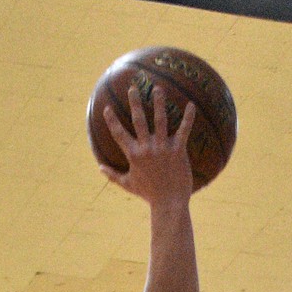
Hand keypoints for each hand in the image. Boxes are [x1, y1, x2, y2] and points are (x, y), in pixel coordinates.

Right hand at [100, 86, 195, 203]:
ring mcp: (163, 148)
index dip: (112, 120)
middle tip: (133, 88)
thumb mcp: (128, 184)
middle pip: (138, 120)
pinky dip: (188, 117)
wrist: (169, 203)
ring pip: (160, 120)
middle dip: (135, 103)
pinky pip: (184, 130)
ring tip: (157, 88)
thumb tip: (100, 168)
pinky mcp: (178, 151)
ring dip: (159, 103)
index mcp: (134, 155)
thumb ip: (113, 175)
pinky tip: (191, 104)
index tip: (107, 108)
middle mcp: (147, 148)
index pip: (119, 133)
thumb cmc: (149, 194)